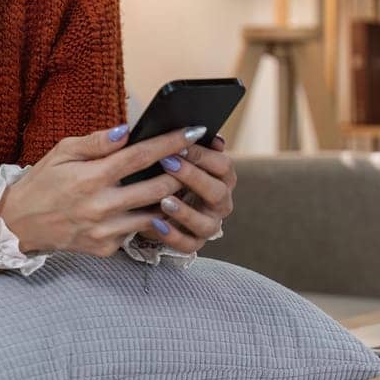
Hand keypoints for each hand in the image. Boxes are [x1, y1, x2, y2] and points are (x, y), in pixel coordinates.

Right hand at [0, 122, 208, 257]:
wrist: (19, 225)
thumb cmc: (43, 182)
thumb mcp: (63, 152)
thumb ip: (97, 142)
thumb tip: (128, 129)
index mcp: (90, 178)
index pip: (140, 156)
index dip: (170, 143)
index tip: (193, 132)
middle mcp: (100, 207)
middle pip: (157, 188)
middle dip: (181, 172)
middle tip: (195, 159)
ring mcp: (104, 232)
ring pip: (154, 215)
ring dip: (170, 199)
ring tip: (180, 183)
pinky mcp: (105, 249)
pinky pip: (136, 233)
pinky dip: (147, 219)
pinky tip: (151, 207)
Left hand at [147, 133, 234, 252]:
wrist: (156, 204)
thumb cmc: (172, 175)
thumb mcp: (182, 158)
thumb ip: (194, 147)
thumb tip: (210, 135)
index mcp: (223, 178)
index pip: (223, 165)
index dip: (203, 155)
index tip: (179, 145)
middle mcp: (221, 203)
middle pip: (216, 192)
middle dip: (192, 177)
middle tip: (168, 164)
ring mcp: (209, 225)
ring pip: (206, 223)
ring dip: (185, 212)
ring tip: (164, 201)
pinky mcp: (194, 242)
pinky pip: (188, 244)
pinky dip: (173, 236)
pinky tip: (156, 224)